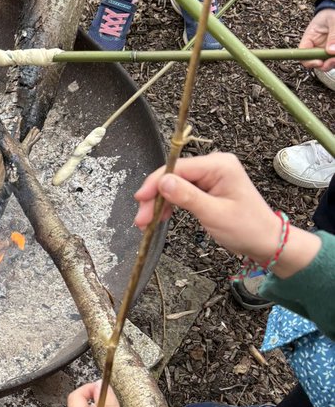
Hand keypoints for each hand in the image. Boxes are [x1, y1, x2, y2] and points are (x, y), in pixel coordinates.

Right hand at [134, 153, 320, 275]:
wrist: (266, 241)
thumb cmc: (247, 229)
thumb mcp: (214, 214)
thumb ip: (187, 196)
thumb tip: (162, 182)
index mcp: (219, 165)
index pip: (178, 168)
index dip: (155, 183)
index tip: (140, 201)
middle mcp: (214, 165)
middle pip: (173, 175)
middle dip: (155, 196)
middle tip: (142, 220)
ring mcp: (211, 175)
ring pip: (174, 184)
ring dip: (159, 202)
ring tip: (147, 223)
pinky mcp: (208, 186)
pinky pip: (182, 191)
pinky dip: (170, 204)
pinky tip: (161, 217)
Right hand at [299, 7, 334, 71]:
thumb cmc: (332, 12)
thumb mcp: (333, 20)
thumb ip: (333, 35)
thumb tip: (330, 51)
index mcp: (309, 39)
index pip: (303, 54)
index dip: (308, 61)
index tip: (319, 62)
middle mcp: (315, 47)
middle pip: (315, 62)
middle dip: (324, 65)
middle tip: (333, 60)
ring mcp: (325, 50)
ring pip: (326, 62)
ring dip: (332, 62)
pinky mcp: (333, 50)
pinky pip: (333, 57)